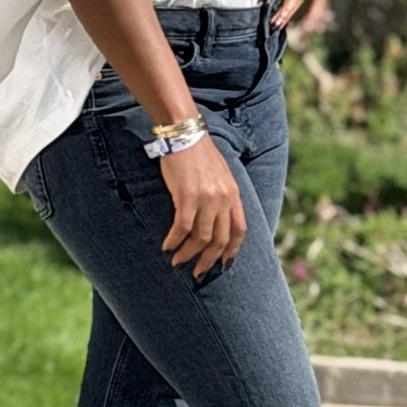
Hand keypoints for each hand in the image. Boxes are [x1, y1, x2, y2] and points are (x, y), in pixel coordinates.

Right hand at [159, 134, 245, 277]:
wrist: (185, 133)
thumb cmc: (199, 153)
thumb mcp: (220, 174)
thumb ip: (222, 195)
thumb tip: (215, 216)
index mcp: (233, 195)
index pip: (239, 230)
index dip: (232, 251)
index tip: (223, 264)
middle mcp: (224, 199)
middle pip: (220, 240)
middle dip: (208, 260)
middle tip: (198, 273)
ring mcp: (207, 199)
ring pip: (201, 238)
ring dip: (188, 254)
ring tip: (177, 263)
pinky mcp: (187, 196)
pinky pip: (182, 228)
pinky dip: (174, 241)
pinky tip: (167, 247)